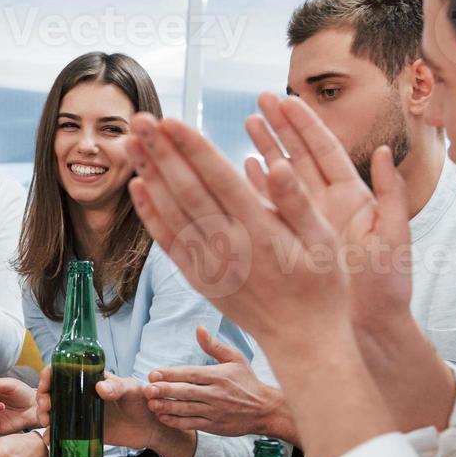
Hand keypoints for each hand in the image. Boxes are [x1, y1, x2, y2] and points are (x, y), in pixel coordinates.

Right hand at [34, 366, 196, 456]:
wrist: (150, 427)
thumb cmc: (143, 402)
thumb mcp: (132, 390)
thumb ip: (118, 387)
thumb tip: (100, 387)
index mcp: (90, 378)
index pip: (63, 371)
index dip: (49, 376)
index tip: (46, 386)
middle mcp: (82, 394)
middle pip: (53, 392)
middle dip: (43, 399)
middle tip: (47, 410)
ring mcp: (81, 413)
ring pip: (55, 411)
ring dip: (45, 416)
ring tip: (47, 423)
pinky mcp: (84, 431)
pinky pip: (64, 432)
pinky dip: (54, 436)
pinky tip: (50, 440)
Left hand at [125, 103, 398, 456]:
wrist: (302, 339)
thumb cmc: (322, 286)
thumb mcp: (325, 241)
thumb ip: (297, 202)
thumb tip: (277, 164)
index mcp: (260, 230)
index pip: (218, 180)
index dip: (192, 148)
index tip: (170, 121)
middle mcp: (229, 246)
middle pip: (186, 190)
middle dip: (160, 151)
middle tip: (139, 117)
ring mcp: (210, 263)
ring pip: (171, 212)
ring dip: (148, 174)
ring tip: (130, 141)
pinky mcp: (200, 277)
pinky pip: (169, 242)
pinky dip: (150, 214)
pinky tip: (137, 187)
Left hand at [145, 326, 296, 441]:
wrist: (265, 410)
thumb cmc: (248, 382)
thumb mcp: (235, 359)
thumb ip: (214, 346)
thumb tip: (199, 329)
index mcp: (218, 376)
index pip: (190, 374)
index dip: (170, 374)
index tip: (153, 374)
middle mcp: (216, 394)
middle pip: (185, 392)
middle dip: (165, 390)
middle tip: (147, 389)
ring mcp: (215, 411)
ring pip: (186, 409)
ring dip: (167, 407)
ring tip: (151, 404)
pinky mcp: (214, 426)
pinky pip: (191, 424)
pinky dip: (176, 422)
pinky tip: (163, 417)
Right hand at [247, 94, 412, 340]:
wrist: (370, 330)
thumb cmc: (387, 288)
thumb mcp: (394, 237)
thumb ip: (391, 194)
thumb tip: (385, 152)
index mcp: (354, 199)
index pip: (326, 151)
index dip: (307, 125)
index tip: (288, 100)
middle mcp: (328, 206)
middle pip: (299, 157)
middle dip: (280, 128)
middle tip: (258, 101)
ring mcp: (306, 224)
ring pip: (281, 179)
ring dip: (264, 151)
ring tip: (245, 125)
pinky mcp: (290, 244)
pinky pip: (269, 210)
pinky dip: (255, 189)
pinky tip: (238, 170)